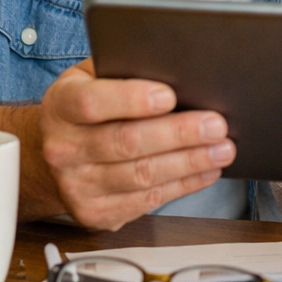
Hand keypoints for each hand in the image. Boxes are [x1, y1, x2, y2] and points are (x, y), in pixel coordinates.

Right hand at [40, 59, 234, 229]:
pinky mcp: (95, 213)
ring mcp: (76, 186)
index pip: (91, 102)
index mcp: (61, 105)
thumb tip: (176, 67)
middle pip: (126, 142)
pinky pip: (147, 200)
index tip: (169, 95)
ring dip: (188, 162)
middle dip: (178, 134)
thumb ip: (125, 70)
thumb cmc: (90, 103)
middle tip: (216, 125)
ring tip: (222, 149)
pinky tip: (207, 171)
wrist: (58, 152)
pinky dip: (183, 185)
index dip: (131, 99)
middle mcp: (63, 148)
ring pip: (141, 175)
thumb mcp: (95, 76)